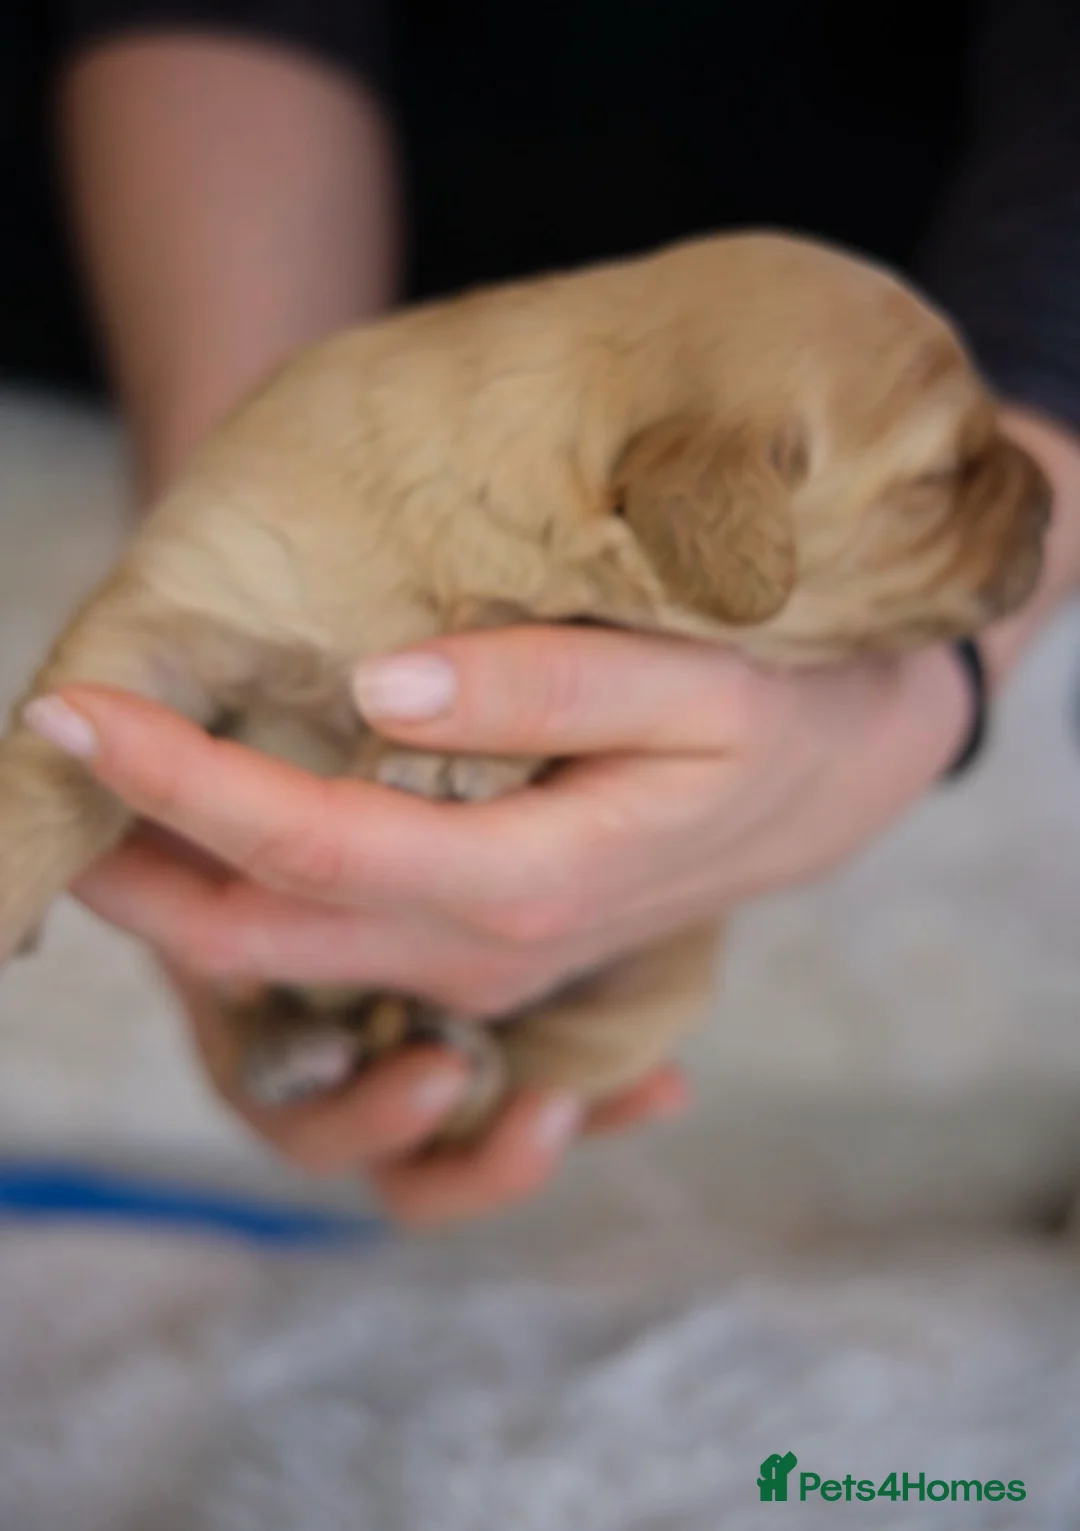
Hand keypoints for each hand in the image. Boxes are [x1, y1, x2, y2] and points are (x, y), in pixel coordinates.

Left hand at [31, 410, 1079, 1225]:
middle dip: (133, 859)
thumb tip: (373, 691)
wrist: (852, 767)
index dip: (177, 784)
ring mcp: (483, 959)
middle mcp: (490, 947)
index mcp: (529, 888)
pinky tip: (188, 845)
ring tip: (88, 797)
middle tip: (38, 758)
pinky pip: (337, 946)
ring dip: (176, 889)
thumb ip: (542, 689)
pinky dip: (246, 906)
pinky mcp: (484, 939)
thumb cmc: (782, 707)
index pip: (305, 846)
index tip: (65, 709)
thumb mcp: (696, 685)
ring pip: (288, 952)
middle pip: (263, 929)